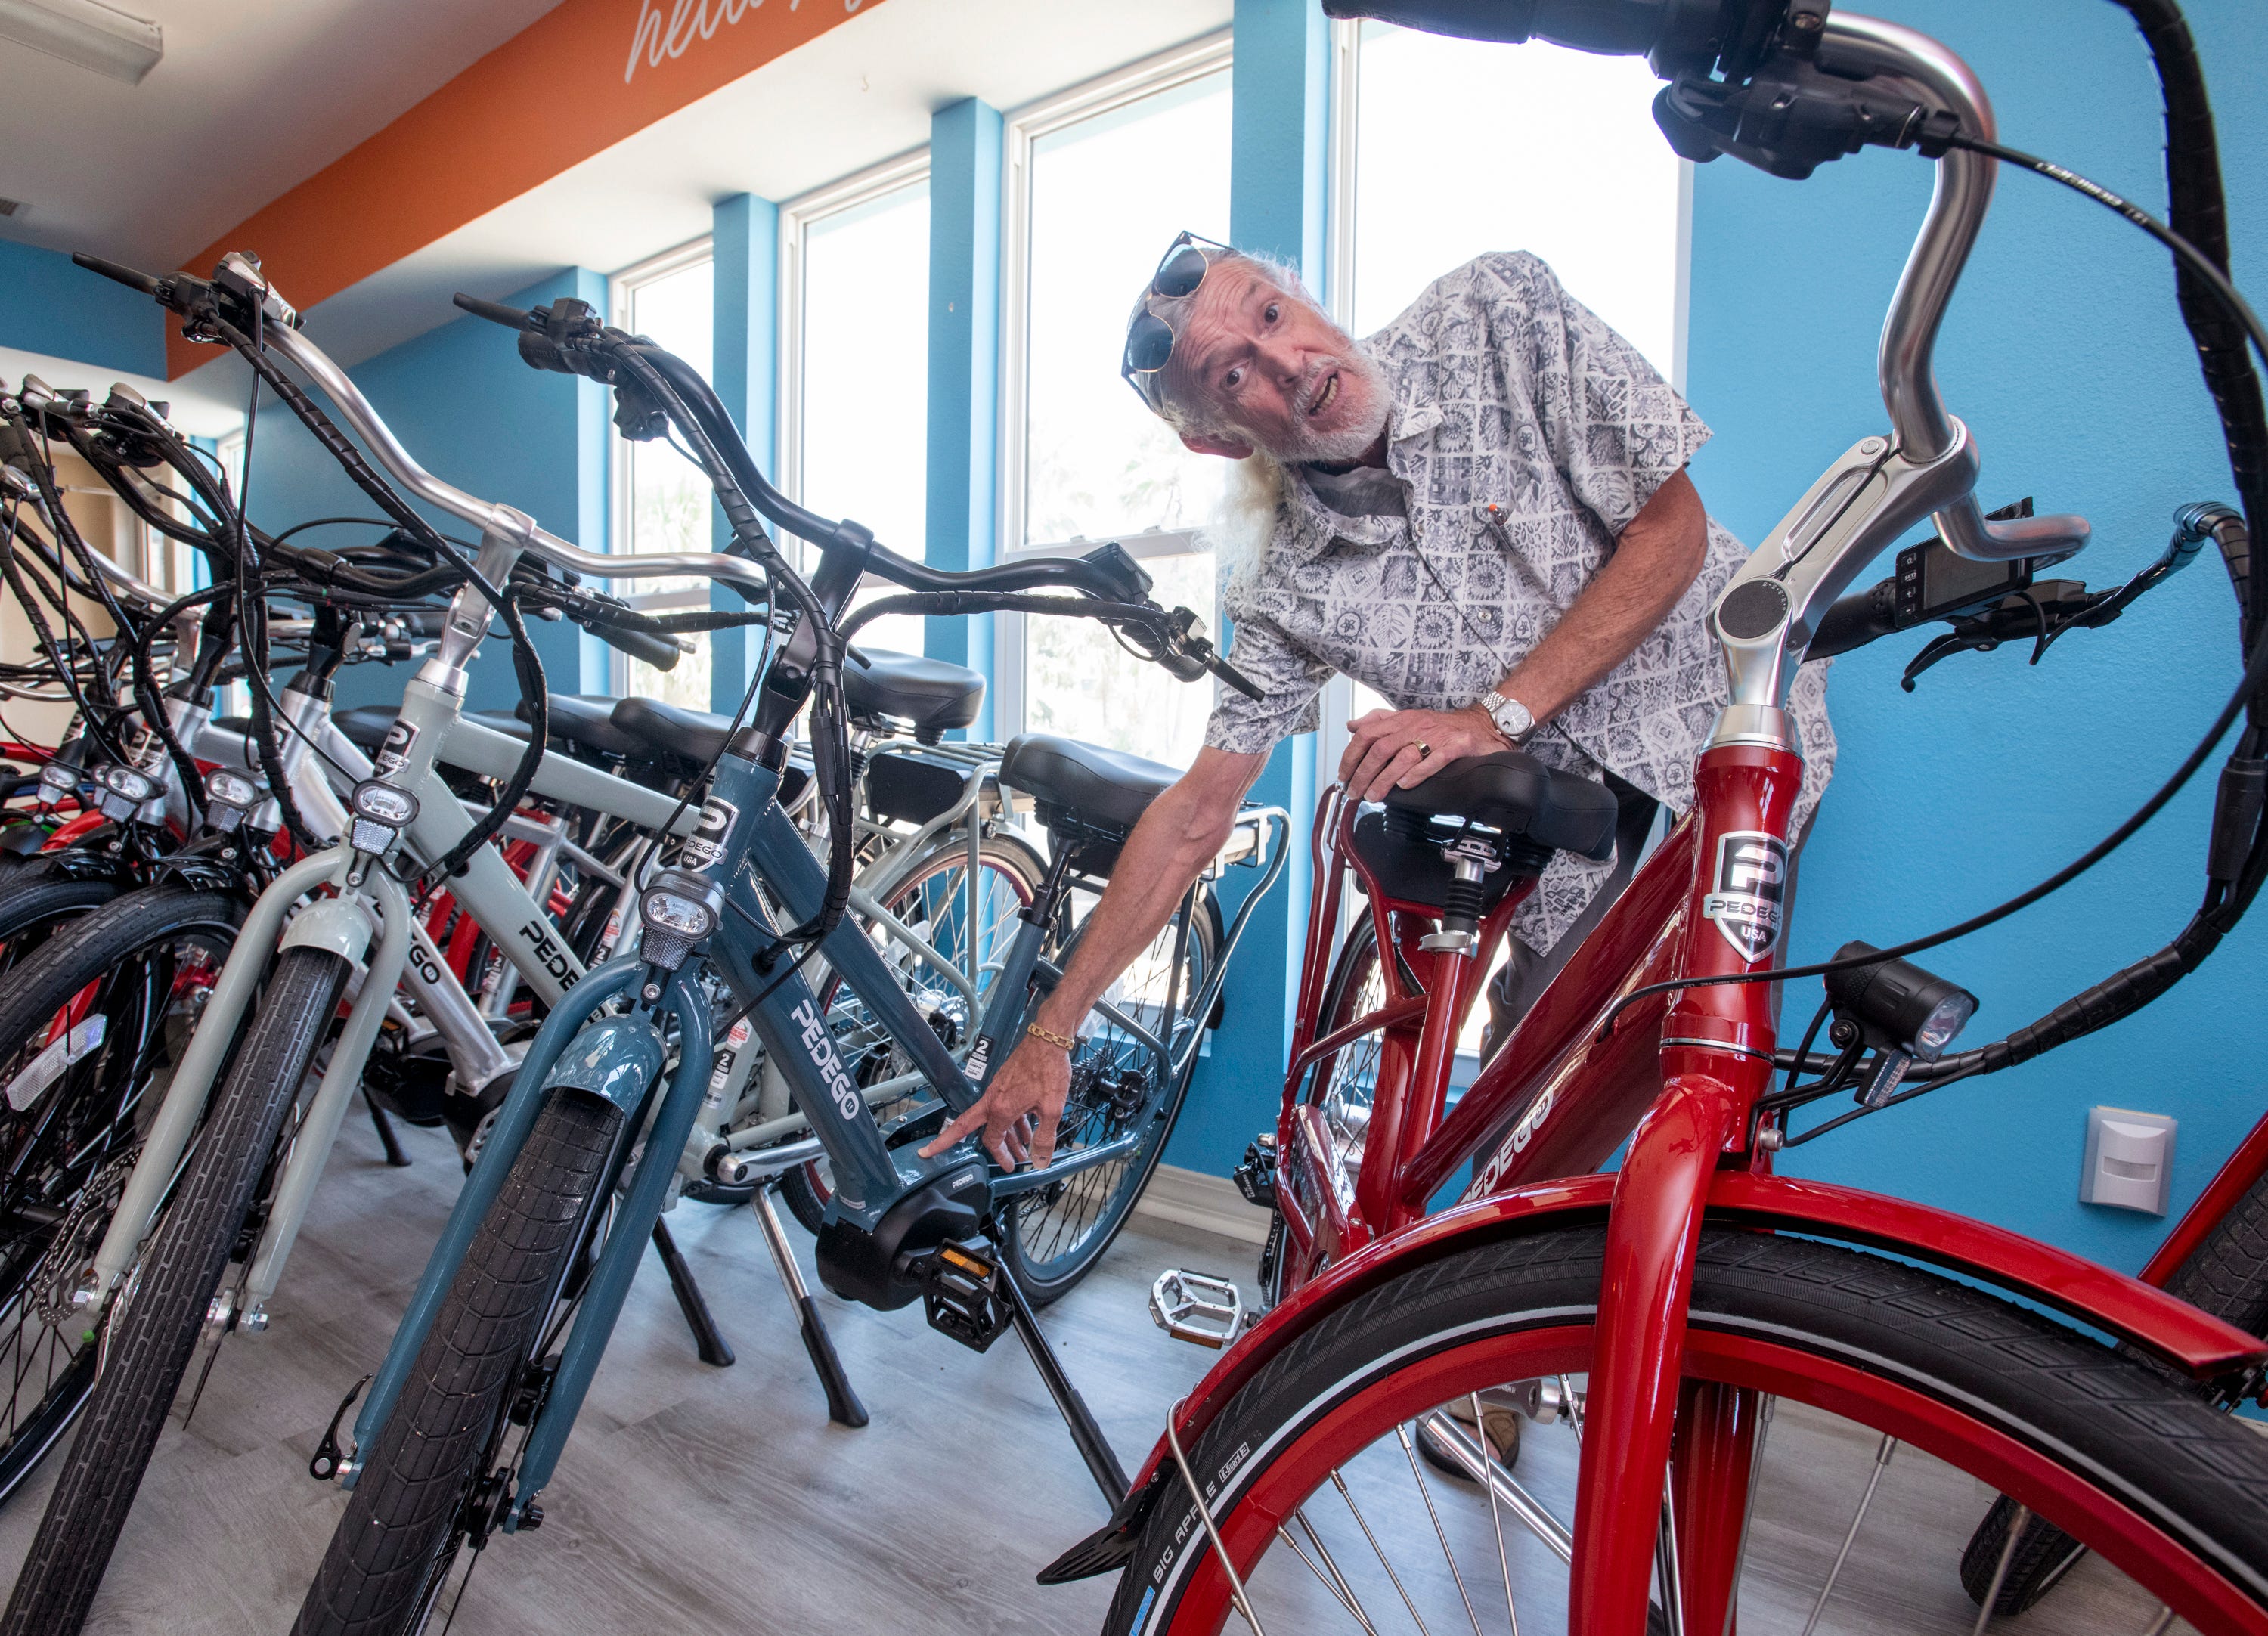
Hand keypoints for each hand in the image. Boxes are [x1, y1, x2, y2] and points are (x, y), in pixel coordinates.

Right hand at [918, 1035, 1070, 1169]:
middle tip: (967, 1156)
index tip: (1008, 1166)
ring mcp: (998, 1089)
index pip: (992, 1140)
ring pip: (994, 1119)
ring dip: (1007, 1136)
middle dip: (962, 1142)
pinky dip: (1013, 1120)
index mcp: (1001, 1108)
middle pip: (970, 1126)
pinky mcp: (1005, 1083)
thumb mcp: (1052, 1109)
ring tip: (1023, 1148)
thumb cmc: (1049, 1069)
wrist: (1048, 1040)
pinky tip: (1029, 1126)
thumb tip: (1040, 1160)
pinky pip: (1003, 1107)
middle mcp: (994, 1098)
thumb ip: (1045, 1138)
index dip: (1000, 1156)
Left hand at [1339, 704, 1509, 800]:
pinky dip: (1417, 773)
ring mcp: (1437, 735)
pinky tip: (1405, 786)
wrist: (1483, 724)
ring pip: (1404, 756)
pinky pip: (1435, 759)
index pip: (1368, 733)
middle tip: (1355, 791)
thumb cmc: (1444, 726)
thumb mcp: (1409, 719)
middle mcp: (1417, 725)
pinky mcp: (1457, 745)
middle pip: (1381, 748)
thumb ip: (1379, 722)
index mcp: (1403, 720)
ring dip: (1385, 779)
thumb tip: (1352, 726)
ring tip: (1374, 795)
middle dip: (1364, 772)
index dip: (1351, 755)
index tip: (1344, 774)